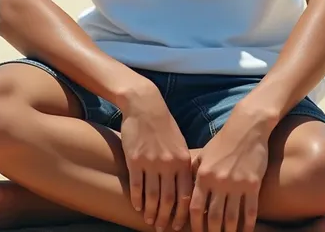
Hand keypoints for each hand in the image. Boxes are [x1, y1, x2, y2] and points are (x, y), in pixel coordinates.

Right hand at [120, 85, 192, 231]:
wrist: (145, 105)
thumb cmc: (163, 124)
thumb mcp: (179, 142)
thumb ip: (183, 164)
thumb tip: (189, 188)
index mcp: (183, 160)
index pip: (186, 195)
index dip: (183, 214)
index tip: (180, 226)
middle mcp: (169, 163)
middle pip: (170, 200)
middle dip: (166, 218)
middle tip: (162, 229)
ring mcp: (151, 162)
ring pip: (152, 196)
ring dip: (151, 212)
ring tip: (149, 221)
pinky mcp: (135, 159)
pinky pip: (137, 186)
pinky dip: (137, 200)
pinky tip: (136, 206)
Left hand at [190, 111, 270, 231]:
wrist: (247, 127)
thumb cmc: (223, 141)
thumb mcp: (205, 154)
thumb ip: (195, 172)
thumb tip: (185, 190)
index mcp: (203, 175)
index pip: (194, 207)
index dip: (194, 224)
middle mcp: (218, 181)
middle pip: (213, 217)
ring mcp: (237, 184)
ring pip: (231, 218)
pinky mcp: (253, 184)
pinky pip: (250, 211)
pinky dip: (247, 225)